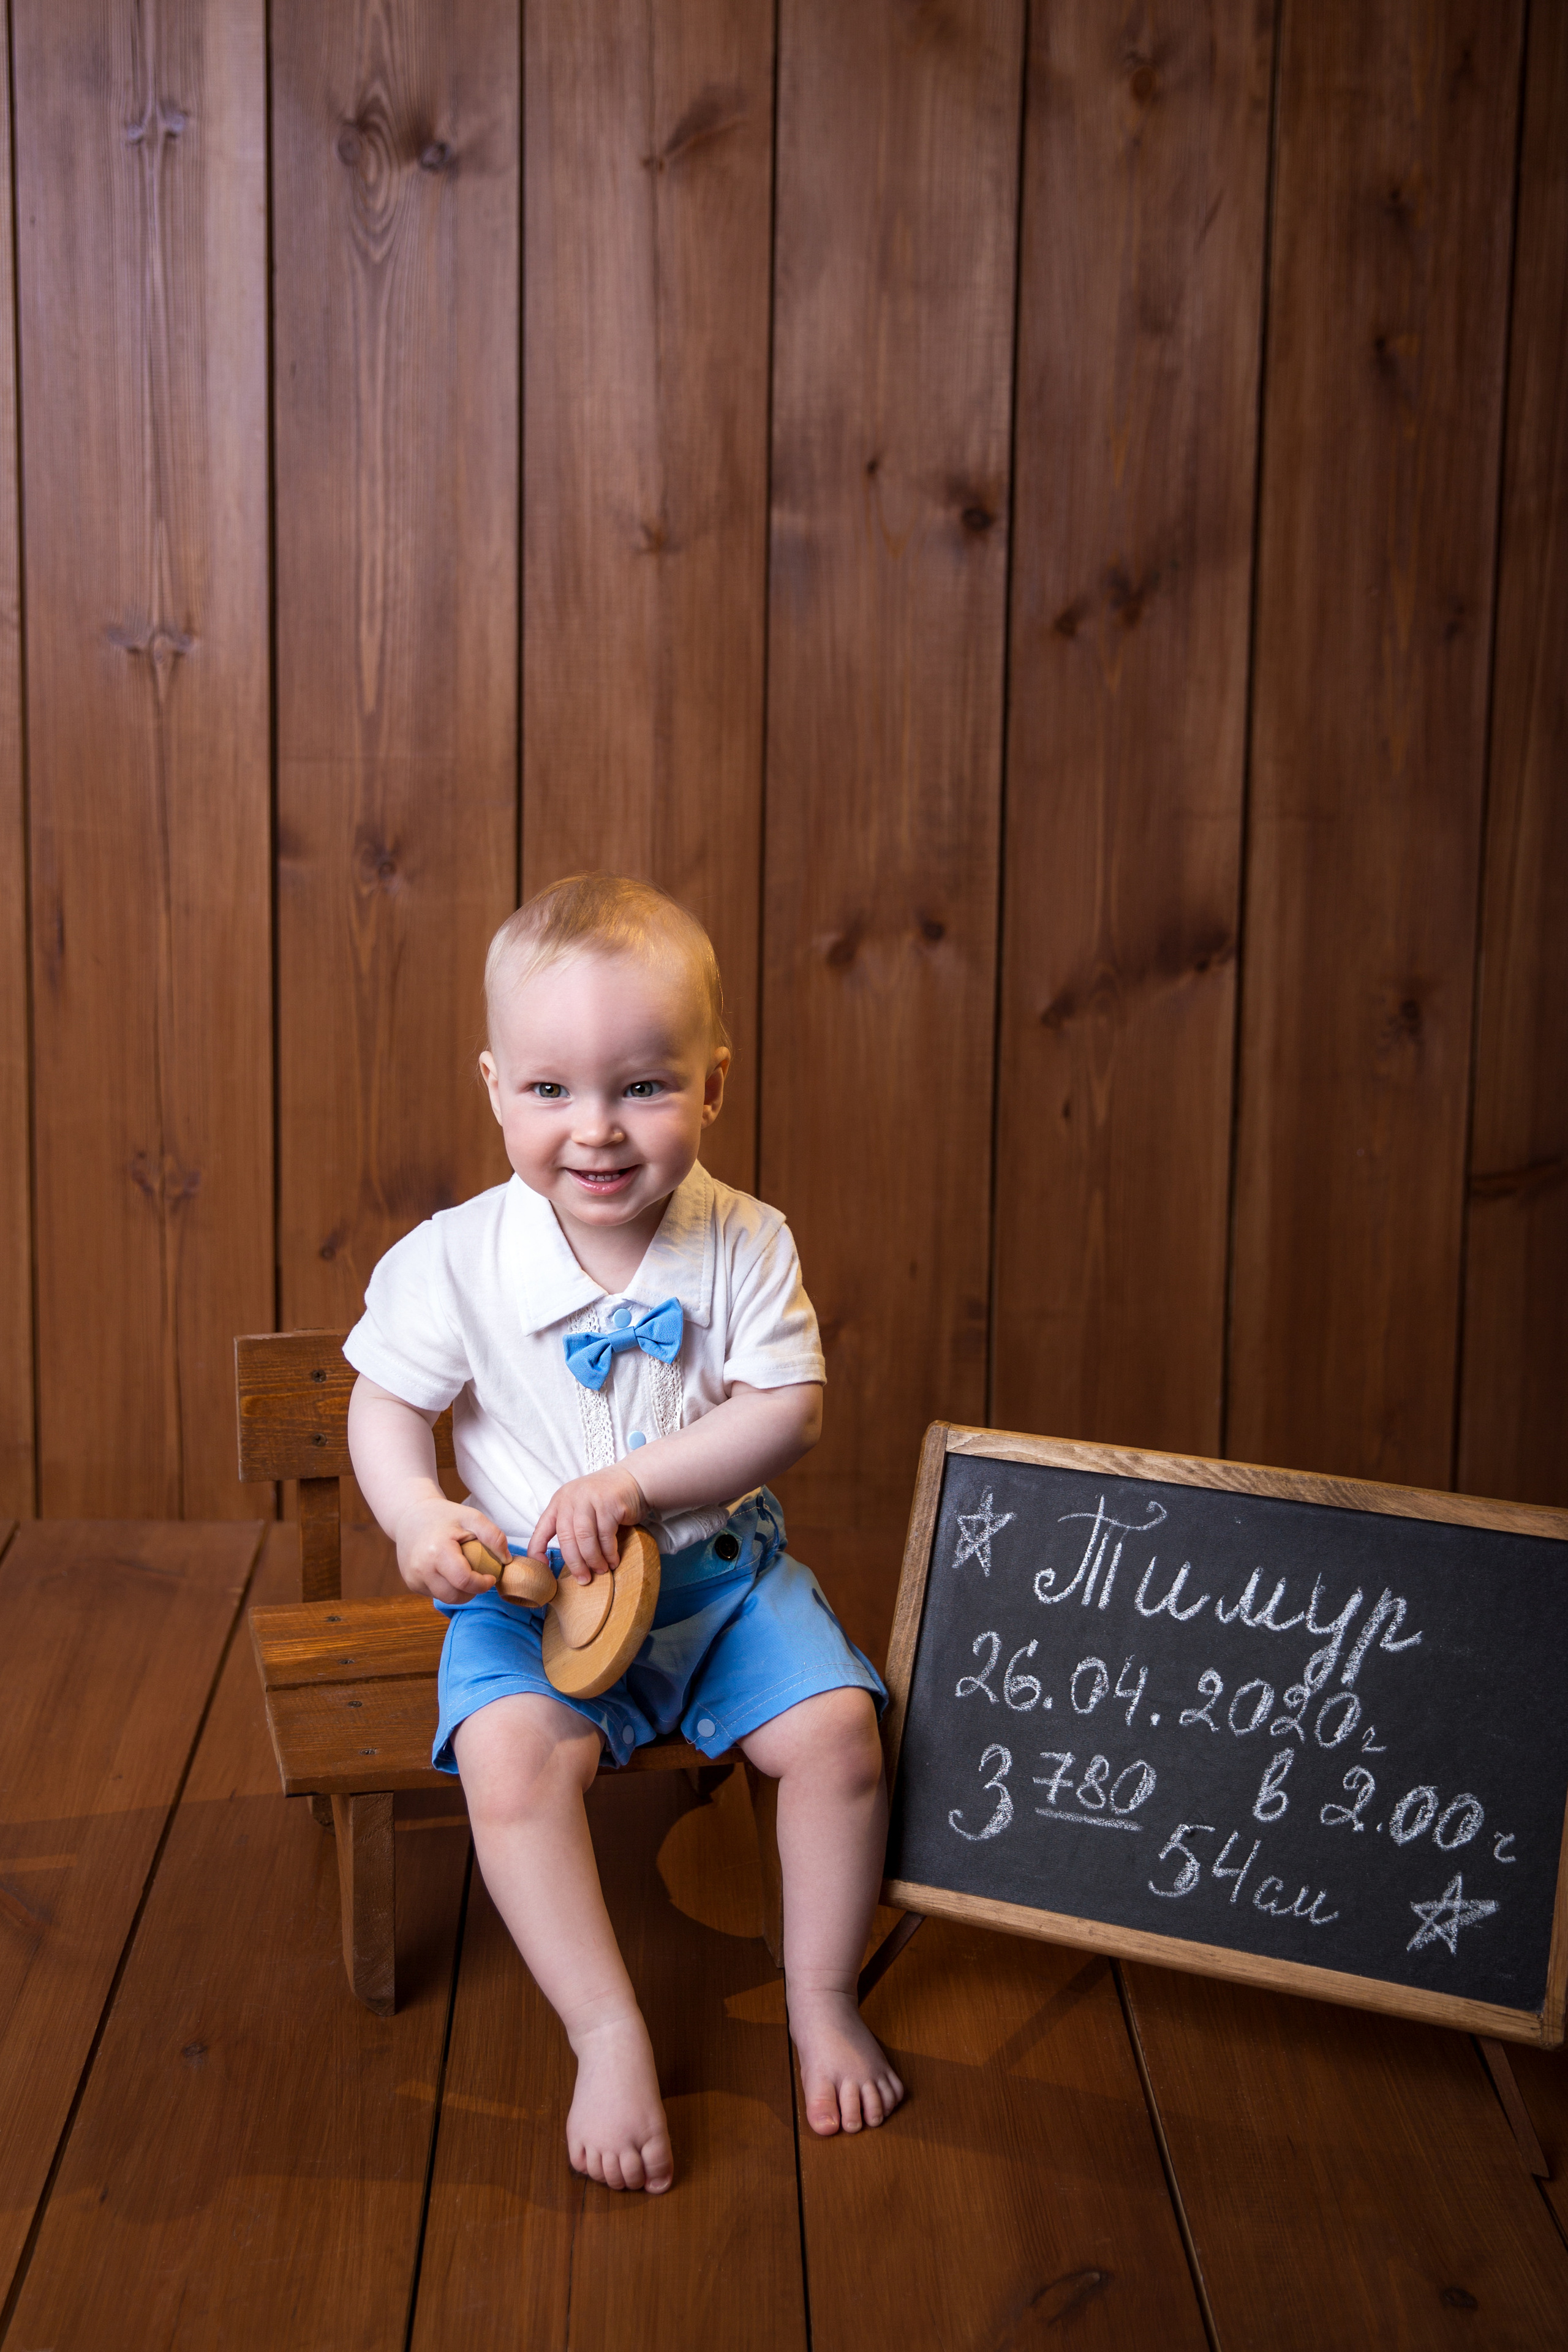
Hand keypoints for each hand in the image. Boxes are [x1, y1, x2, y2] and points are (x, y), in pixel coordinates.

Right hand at [392, 1492, 510, 1604]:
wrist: (410, 1515)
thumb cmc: (445, 1516)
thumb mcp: (472, 1517)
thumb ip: (493, 1536)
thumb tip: (506, 1560)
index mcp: (437, 1550)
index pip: (464, 1581)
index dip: (482, 1584)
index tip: (491, 1577)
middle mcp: (421, 1568)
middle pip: (454, 1596)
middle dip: (472, 1591)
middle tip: (478, 1577)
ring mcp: (413, 1578)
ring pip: (444, 1598)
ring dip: (459, 1591)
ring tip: (463, 1571)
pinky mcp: (411, 1583)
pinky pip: (435, 1593)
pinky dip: (446, 1587)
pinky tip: (447, 1570)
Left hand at [529, 1465, 647, 1581]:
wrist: (634, 1479)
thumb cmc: (606, 1499)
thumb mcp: (581, 1508)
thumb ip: (571, 1527)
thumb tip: (565, 1562)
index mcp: (559, 1502)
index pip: (541, 1530)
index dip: (537, 1552)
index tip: (543, 1570)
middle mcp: (571, 1498)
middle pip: (566, 1537)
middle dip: (574, 1563)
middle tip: (583, 1579)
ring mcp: (589, 1498)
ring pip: (584, 1538)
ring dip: (593, 1559)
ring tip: (600, 1570)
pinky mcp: (609, 1503)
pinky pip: (605, 1535)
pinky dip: (609, 1552)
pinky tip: (613, 1560)